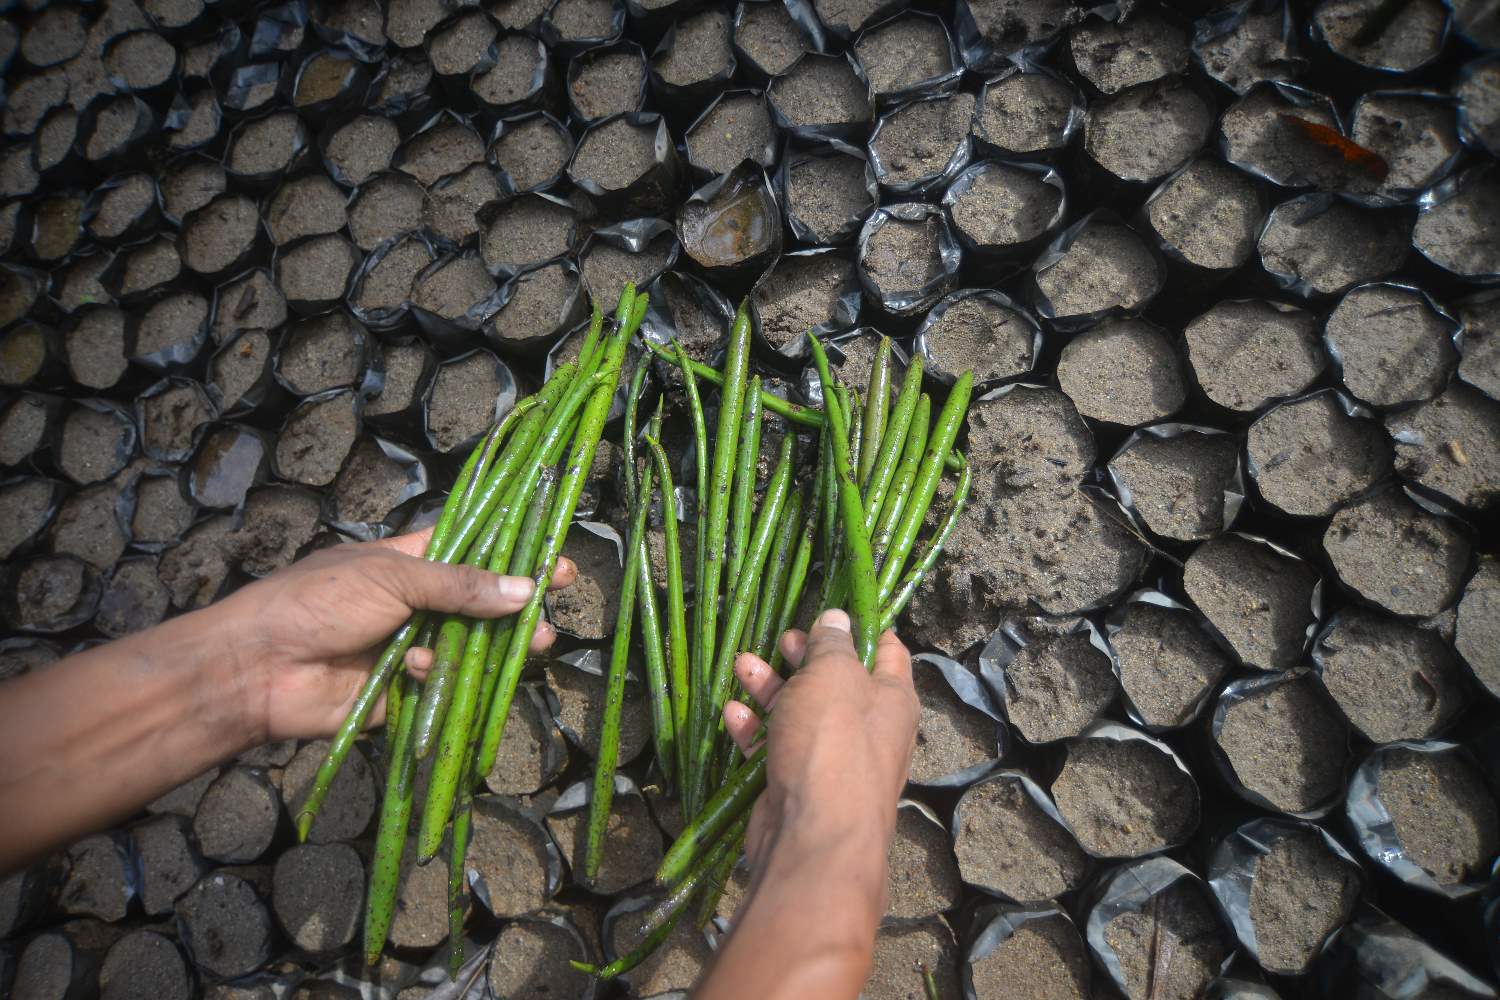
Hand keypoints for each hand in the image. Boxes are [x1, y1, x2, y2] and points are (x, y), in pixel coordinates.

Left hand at [219, 528, 574, 743]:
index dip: (516, 555)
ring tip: (530, 644)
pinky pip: (445, 686)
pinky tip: (425, 669)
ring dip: (499, 645)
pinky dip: (444, 677)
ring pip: (472, 647)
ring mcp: (413, 647)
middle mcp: (417, 603)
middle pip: (483, 604)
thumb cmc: (318, 602)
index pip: (476, 551)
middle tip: (550, 612)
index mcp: (411, 562)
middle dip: (519, 608)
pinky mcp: (405, 692)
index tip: (557, 562)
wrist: (258, 668)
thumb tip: (526, 590)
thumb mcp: (393, 578)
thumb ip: (461, 586)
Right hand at [695, 611, 916, 999]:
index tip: (834, 609)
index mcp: (892, 699)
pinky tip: (732, 714)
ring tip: (742, 665)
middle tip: (782, 637)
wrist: (814, 837)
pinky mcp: (798, 784)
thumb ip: (832, 644)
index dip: (863, 627)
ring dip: (771, 688)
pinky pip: (776, 748)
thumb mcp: (833, 676)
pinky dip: (755, 730)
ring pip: (801, 713)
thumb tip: (837, 619)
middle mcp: (869, 729)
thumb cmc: (832, 744)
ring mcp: (832, 760)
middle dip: (806, 657)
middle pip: (836, 681)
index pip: (887, 651)